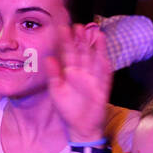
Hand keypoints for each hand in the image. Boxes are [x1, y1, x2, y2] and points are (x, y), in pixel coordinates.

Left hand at [44, 22, 111, 142]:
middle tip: (78, 25)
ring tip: (96, 33)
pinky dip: (104, 64)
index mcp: (70, 73)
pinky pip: (104, 74)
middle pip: (83, 52)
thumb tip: (48, 59)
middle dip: (81, 39)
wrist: (80, 127)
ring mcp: (94, 79)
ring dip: (96, 47)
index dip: (66, 41)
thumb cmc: (67, 109)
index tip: (62, 28)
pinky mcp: (102, 88)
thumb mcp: (56, 91)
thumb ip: (53, 75)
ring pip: (95, 59)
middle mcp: (83, 73)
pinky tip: (104, 53)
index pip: (68, 53)